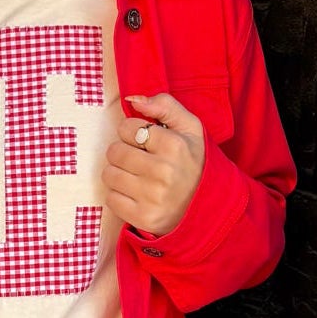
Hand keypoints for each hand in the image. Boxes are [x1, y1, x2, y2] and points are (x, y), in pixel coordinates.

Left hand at [102, 91, 206, 236]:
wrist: (208, 207)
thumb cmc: (194, 162)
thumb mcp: (190, 128)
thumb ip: (165, 105)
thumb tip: (133, 100)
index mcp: (174, 146)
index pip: (126, 128)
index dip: (132, 132)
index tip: (144, 141)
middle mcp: (163, 172)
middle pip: (114, 151)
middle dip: (123, 152)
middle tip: (139, 160)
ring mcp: (152, 197)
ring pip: (109, 174)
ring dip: (119, 174)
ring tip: (137, 177)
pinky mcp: (143, 217)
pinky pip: (110, 199)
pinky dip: (119, 196)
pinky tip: (136, 194)